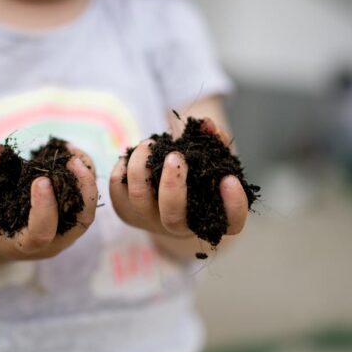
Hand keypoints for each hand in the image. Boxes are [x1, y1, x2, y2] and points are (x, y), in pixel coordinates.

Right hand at [0, 146, 97, 262]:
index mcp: (26, 246)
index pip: (43, 233)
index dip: (45, 208)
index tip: (40, 180)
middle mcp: (53, 242)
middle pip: (81, 220)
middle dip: (83, 190)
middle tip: (73, 161)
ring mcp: (66, 232)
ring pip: (88, 209)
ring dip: (87, 180)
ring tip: (74, 154)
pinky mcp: (71, 219)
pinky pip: (85, 200)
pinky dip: (84, 177)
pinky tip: (72, 155)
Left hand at [109, 118, 248, 238]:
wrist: (167, 195)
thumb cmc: (198, 175)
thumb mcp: (213, 158)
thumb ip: (216, 140)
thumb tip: (206, 124)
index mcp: (212, 217)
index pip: (232, 223)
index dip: (234, 205)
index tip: (229, 179)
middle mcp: (182, 226)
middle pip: (172, 218)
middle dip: (172, 184)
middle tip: (175, 155)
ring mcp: (151, 221)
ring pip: (139, 198)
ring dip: (142, 166)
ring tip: (150, 144)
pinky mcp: (126, 211)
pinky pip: (117, 188)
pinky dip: (124, 165)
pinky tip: (137, 155)